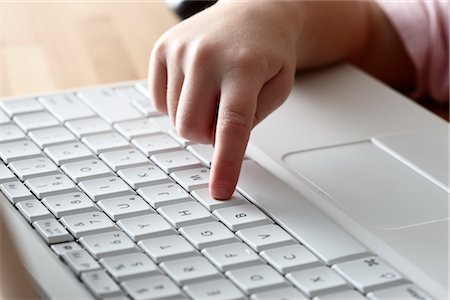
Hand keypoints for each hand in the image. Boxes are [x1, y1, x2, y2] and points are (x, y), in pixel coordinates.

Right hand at [149, 2, 297, 198]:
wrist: (253, 10)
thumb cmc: (268, 52)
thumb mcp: (278, 88)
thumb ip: (250, 120)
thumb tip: (216, 144)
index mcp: (244, 67)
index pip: (231, 127)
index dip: (225, 163)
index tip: (220, 190)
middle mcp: (206, 56)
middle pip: (191, 129)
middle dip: (208, 136)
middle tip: (225, 116)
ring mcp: (179, 50)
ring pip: (174, 118)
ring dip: (195, 118)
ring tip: (213, 93)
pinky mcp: (161, 49)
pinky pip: (158, 101)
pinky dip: (176, 104)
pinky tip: (194, 86)